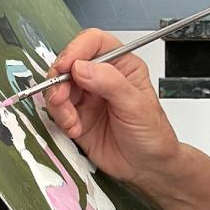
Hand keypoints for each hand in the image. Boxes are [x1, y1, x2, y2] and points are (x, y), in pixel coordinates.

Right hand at [44, 29, 180, 186]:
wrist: (147, 167)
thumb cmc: (152, 134)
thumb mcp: (136, 106)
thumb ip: (110, 83)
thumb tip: (81, 66)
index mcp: (121, 64)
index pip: (94, 42)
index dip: (76, 50)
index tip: (66, 66)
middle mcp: (102, 76)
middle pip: (70, 63)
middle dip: (60, 79)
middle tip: (60, 97)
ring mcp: (87, 96)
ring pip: (59, 86)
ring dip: (59, 103)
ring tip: (71, 121)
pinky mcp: (77, 116)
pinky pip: (57, 110)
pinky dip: (60, 119)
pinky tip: (75, 129)